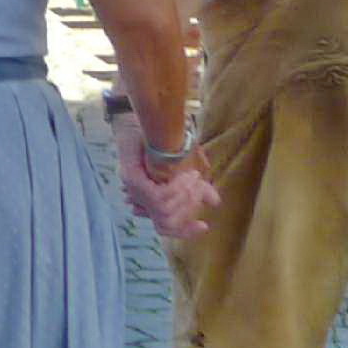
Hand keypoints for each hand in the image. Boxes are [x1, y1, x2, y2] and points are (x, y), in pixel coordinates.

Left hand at [108, 111, 217, 240]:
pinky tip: (188, 175)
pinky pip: (160, 197)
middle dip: (188, 209)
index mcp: (148, 198)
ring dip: (186, 196)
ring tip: (193, 177)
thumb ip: (199, 187)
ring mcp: (132, 189)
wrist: (149, 116)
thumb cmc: (167, 139)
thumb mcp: (189, 166)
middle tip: (198, 188)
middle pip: (165, 223)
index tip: (204, 226)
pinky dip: (178, 188)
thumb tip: (215, 203)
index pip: (164, 227)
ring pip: (165, 211)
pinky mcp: (132, 179)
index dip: (184, 231)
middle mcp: (136, 196)